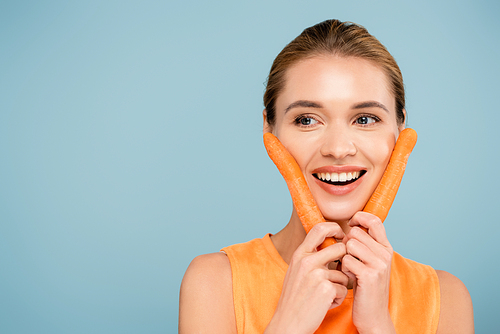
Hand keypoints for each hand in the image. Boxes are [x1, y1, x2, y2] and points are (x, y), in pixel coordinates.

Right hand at [265, 223, 348, 333]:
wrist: (288, 322)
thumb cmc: (294, 298)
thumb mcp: (296, 271)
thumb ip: (310, 256)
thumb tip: (330, 244)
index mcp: (300, 254)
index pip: (319, 228)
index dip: (334, 228)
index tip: (341, 235)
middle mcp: (307, 261)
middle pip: (340, 248)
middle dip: (345, 261)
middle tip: (341, 272)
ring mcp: (317, 274)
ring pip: (343, 273)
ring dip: (340, 285)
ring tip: (326, 296)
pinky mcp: (326, 289)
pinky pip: (343, 289)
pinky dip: (338, 299)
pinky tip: (326, 304)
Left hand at [341, 212, 394, 333]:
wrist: (373, 316)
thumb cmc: (366, 287)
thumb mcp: (370, 262)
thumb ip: (366, 244)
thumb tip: (352, 226)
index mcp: (386, 248)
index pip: (374, 220)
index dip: (359, 218)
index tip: (350, 225)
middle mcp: (385, 254)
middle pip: (356, 232)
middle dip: (346, 243)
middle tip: (350, 259)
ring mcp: (379, 264)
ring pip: (349, 244)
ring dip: (344, 257)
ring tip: (350, 269)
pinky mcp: (369, 275)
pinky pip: (346, 260)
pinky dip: (343, 269)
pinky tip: (350, 278)